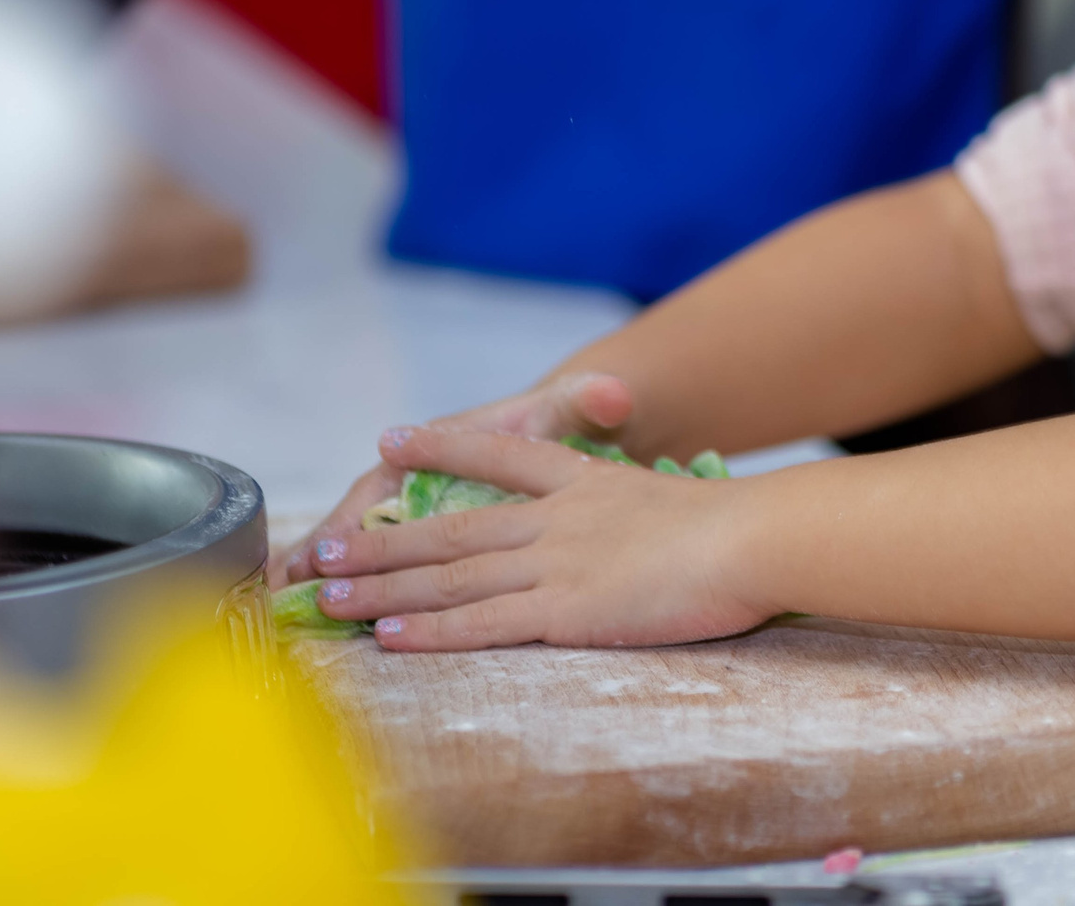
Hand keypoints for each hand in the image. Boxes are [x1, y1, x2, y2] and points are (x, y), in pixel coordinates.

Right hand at [270, 372, 631, 587]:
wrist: (573, 430)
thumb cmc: (563, 418)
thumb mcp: (575, 408)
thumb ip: (589, 400)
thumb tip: (613, 392)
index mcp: (448, 443)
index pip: (390, 477)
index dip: (358, 512)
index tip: (333, 542)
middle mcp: (427, 475)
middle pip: (369, 519)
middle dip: (334, 553)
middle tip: (299, 588)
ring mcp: (428, 508)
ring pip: (371, 544)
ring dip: (337, 573)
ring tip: (292, 609)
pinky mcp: (438, 537)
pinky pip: (394, 565)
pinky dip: (369, 589)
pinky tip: (338, 622)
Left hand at [302, 426, 776, 649]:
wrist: (754, 537)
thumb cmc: (740, 527)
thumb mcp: (683, 502)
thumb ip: (647, 514)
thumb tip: (645, 530)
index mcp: (585, 482)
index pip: (500, 455)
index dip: (443, 447)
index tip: (391, 438)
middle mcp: (557, 518)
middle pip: (450, 528)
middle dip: (380, 539)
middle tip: (320, 547)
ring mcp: (556, 562)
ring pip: (450, 577)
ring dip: (383, 588)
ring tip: (328, 596)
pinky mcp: (564, 609)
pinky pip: (482, 622)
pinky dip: (430, 631)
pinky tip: (388, 636)